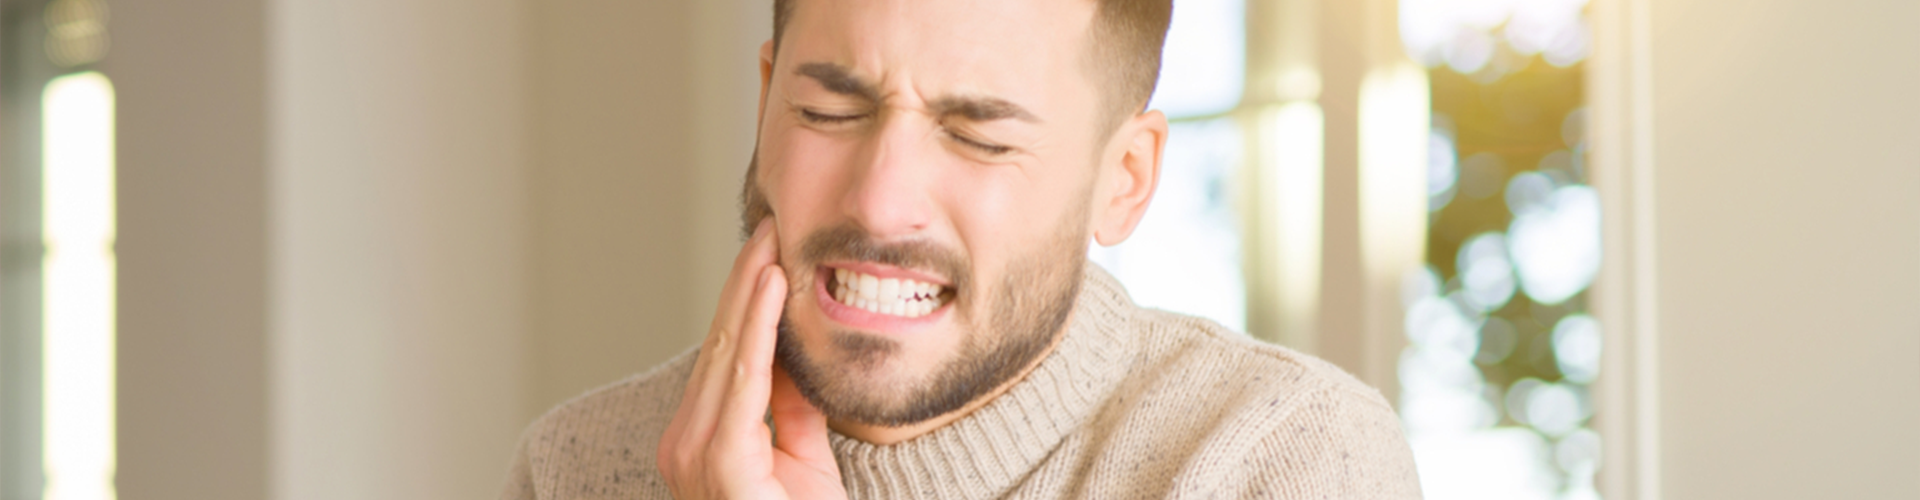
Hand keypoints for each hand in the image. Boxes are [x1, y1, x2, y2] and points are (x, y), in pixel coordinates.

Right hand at [658, 220, 846, 498]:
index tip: (769, 250)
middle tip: (768, 227)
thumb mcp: (804, 457)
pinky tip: (770, 290)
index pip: (726, 356)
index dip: (746, 300)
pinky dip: (758, 332)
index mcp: (702, 440)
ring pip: (728, 356)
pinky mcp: (721, 467)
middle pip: (721, 347)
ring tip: (769, 245)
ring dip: (749, 294)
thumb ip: (794, 406)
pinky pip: (742, 385)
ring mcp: (696, 457)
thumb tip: (798, 349)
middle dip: (744, 284)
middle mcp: (686, 444)